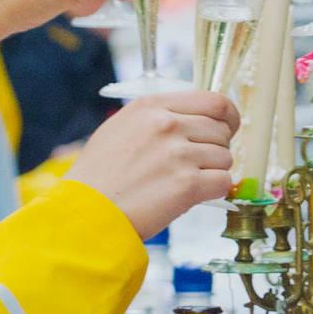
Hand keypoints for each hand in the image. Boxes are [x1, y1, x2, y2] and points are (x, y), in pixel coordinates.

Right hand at [66, 91, 240, 235]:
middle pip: (222, 130)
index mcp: (152, 106)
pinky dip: (215, 191)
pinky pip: (223, 183)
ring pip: (225, 158)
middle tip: (199, 164)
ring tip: (186, 182)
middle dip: (217, 148)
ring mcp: (179, 154)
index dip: (227, 117)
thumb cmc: (100, 175)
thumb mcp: (122, 127)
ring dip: (213, 171)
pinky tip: (194, 195)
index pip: (213, 101)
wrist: (85, 212)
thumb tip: (195, 120)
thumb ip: (158, 118)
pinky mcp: (187, 185)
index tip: (227, 128)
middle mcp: (168, 125)